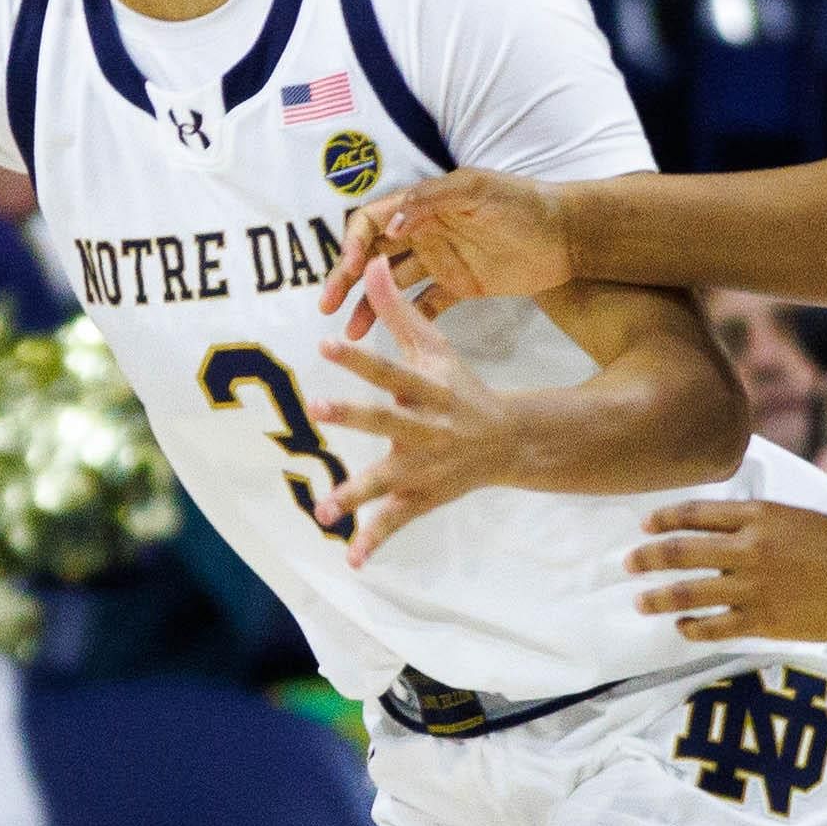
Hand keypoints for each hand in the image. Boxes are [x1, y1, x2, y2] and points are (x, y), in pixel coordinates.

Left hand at [310, 262, 524, 564]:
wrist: (510, 442)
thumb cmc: (460, 388)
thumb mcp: (436, 348)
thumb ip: (398, 311)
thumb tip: (372, 265)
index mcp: (427, 389)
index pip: (389, 367)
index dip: (358, 356)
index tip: (325, 343)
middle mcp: (426, 428)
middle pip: (386, 420)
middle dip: (353, 415)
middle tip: (316, 407)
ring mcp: (425, 467)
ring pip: (388, 481)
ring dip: (357, 495)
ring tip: (324, 510)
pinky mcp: (423, 497)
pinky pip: (396, 521)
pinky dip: (375, 541)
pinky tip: (351, 560)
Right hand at [323, 167, 573, 332]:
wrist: (566, 233)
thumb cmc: (521, 202)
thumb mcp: (475, 190)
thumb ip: (430, 201)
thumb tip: (389, 229)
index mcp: (422, 206)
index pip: (371, 223)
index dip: (352, 244)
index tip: (345, 270)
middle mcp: (424, 233)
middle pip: (373, 256)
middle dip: (346, 279)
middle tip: (328, 307)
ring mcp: (440, 261)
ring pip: (392, 285)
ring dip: (369, 306)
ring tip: (353, 332)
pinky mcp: (459, 286)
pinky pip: (425, 305)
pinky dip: (407, 320)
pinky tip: (393, 340)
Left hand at [631, 498, 826, 644]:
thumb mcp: (800, 517)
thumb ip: (761, 520)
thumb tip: (723, 524)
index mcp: (761, 515)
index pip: (697, 513)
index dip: (664, 519)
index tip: (646, 525)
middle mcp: (751, 548)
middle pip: (681, 551)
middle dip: (647, 557)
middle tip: (627, 562)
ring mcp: (755, 587)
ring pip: (687, 592)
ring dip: (657, 597)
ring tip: (640, 600)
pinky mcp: (765, 621)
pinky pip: (713, 626)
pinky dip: (691, 626)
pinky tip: (682, 627)